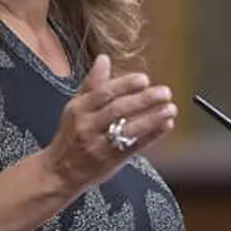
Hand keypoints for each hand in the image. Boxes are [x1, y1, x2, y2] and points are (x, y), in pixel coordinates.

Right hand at [41, 54, 177, 193]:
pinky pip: (135, 147)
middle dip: (144, 100)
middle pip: (118, 110)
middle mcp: (88, 126)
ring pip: (129, 129)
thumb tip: (103, 59)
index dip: (125, 85)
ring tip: (170, 109)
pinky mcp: (111, 161)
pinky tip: (165, 125)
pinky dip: (152, 136)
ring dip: (153, 118)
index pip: (103, 93)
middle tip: (164, 92)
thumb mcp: (74, 107)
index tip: (144, 79)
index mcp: (79, 109)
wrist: (60, 171)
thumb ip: (91, 84)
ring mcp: (100, 145)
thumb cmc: (70, 136)